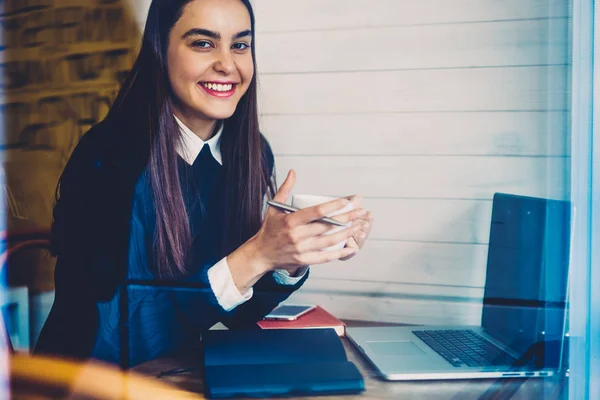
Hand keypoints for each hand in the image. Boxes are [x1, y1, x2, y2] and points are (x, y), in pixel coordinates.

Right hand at [248, 170, 367, 271]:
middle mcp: (297, 235)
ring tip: (359, 226)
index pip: (316, 212)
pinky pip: (326, 257)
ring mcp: (301, 249)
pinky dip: (340, 253)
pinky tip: (351, 247)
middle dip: (347, 218)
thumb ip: (285, 189)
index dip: (333, 206)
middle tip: (361, 212)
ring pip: (330, 241)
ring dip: (347, 233)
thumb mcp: (274, 207)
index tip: (347, 201)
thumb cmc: (269, 229)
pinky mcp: (304, 260)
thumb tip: (293, 172)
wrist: (261, 254)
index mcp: (290, 221)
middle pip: (327, 226)